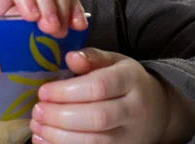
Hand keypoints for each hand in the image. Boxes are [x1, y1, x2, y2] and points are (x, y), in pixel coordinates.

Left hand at [30, 48, 194, 143]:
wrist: (157, 111)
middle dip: (61, 116)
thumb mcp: (115, 61)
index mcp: (130, 80)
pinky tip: (44, 141)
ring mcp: (129, 136)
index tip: (43, 91)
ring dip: (60, 137)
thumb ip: (92, 57)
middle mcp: (133, 110)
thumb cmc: (127, 81)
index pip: (98, 87)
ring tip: (37, 126)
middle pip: (97, 117)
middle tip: (37, 111)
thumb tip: (70, 57)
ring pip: (94, 142)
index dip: (67, 91)